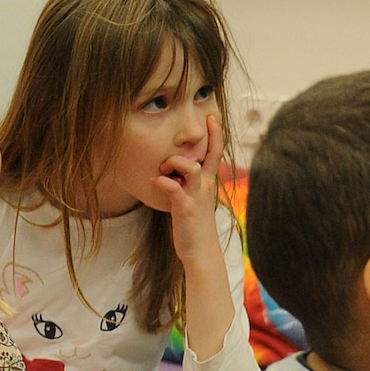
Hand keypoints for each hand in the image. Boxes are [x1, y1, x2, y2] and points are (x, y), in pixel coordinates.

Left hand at [154, 115, 239, 361]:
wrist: (201, 254)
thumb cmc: (194, 228)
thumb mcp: (193, 202)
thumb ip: (185, 186)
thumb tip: (170, 174)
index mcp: (207, 184)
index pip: (214, 155)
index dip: (215, 135)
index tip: (213, 116)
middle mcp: (205, 187)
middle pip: (210, 155)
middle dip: (210, 136)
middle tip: (206, 119)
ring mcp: (196, 197)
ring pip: (191, 168)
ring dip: (175, 162)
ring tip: (163, 169)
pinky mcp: (185, 209)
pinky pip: (174, 190)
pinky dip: (163, 183)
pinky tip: (154, 183)